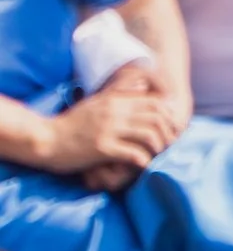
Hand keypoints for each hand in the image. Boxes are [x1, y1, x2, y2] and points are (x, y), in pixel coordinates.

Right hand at [46, 70, 180, 191]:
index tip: (170, 130)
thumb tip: (144, 84)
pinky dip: (144, 161)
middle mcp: (115, 112)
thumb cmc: (72, 123)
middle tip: (168, 145)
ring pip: (149, 134)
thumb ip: (120, 91)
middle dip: (168, 133)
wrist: (45, 138)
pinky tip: (143, 166)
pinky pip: (134, 153)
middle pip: (157, 118)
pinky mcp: (102, 148)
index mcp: (115, 100)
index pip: (155, 103)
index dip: (169, 117)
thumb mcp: (96, 101)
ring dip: (158, 147)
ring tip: (156, 156)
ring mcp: (109, 130)